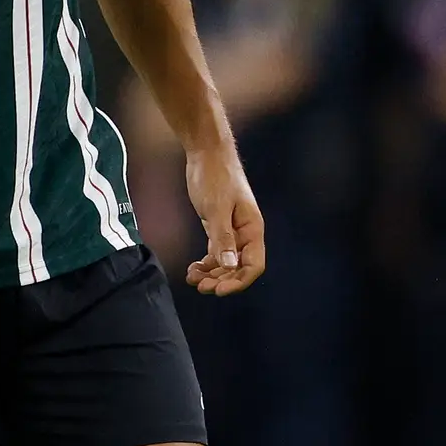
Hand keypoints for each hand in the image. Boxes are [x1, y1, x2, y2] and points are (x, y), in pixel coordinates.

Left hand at [183, 142, 264, 296]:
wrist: (207, 154)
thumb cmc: (215, 177)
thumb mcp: (216, 208)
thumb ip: (223, 237)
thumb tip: (230, 265)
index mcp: (253, 229)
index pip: (253, 264)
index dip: (239, 281)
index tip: (219, 290)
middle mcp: (245, 233)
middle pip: (239, 267)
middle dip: (222, 279)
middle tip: (200, 286)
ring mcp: (232, 230)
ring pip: (226, 261)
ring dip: (212, 273)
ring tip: (192, 278)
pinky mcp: (218, 226)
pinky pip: (216, 252)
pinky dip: (207, 262)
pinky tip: (193, 268)